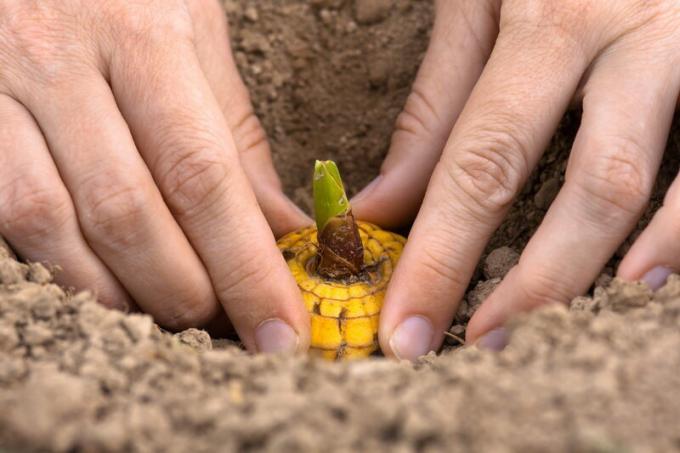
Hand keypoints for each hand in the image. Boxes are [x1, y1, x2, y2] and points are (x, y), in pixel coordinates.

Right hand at [0, 0, 310, 353]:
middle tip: (227, 323)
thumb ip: (237, 137)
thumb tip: (284, 230)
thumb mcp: (196, 38)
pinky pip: (3, 216)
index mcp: (144, 34)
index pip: (203, 175)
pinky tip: (105, 284)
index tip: (280, 330)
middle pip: (128, 212)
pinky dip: (62, 268)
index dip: (246, 268)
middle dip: (187, 291)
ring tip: (170, 313)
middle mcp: (62, 61)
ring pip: (51, 226)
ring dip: (120, 292)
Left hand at [352, 0, 679, 358]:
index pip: (480, 163)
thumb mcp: (479, 3)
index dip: (439, 257)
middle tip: (476, 345)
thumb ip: (437, 108)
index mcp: (552, 18)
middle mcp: (634, 35)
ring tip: (552, 328)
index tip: (405, 328)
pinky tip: (649, 274)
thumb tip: (384, 208)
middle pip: (588, 186)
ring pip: (664, 183)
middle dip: (530, 285)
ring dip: (611, 268)